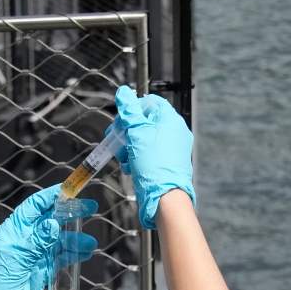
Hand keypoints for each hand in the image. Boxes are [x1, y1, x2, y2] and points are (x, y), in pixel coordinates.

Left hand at [0, 185, 97, 289]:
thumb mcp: (17, 262)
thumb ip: (36, 242)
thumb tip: (54, 224)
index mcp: (13, 232)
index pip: (34, 207)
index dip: (51, 196)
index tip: (70, 190)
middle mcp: (24, 239)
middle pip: (50, 220)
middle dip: (70, 214)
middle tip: (91, 208)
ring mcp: (34, 254)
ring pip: (59, 240)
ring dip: (75, 238)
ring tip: (90, 243)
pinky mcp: (41, 269)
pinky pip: (60, 257)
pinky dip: (73, 254)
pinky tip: (85, 253)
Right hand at [111, 85, 194, 228]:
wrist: (164, 197)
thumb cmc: (153, 164)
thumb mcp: (136, 132)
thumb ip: (129, 111)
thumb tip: (123, 92)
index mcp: (171, 120)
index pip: (150, 102)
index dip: (132, 109)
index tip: (120, 121)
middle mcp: (174, 132)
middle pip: (145, 121)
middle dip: (127, 131)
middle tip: (115, 140)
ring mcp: (172, 149)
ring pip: (144, 139)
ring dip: (129, 146)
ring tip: (123, 158)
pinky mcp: (167, 164)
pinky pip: (149, 154)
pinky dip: (137, 158)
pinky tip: (130, 167)